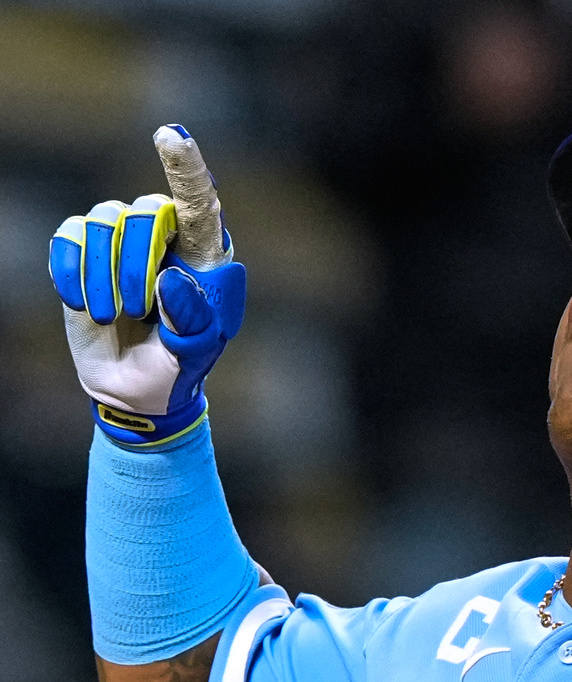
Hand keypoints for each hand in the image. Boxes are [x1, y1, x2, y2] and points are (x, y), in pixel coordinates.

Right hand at [49, 125, 244, 444]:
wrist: (137, 388)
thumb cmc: (179, 365)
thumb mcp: (196, 351)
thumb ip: (192, 318)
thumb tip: (171, 278)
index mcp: (204, 252)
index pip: (198, 200)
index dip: (185, 167)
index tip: (170, 135)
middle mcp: (164, 236)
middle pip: (144, 211)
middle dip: (136, 261)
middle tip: (138, 309)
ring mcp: (120, 241)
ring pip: (102, 222)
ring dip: (105, 275)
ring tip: (116, 316)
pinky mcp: (81, 255)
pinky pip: (68, 239)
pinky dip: (72, 274)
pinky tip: (87, 305)